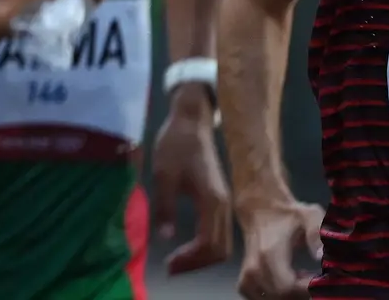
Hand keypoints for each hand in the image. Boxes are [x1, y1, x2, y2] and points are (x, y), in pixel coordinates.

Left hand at [150, 99, 232, 273]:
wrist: (191, 121)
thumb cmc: (175, 144)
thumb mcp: (163, 174)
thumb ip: (166, 206)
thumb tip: (166, 237)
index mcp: (213, 201)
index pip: (210, 245)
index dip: (191, 260)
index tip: (169, 264)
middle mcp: (224, 206)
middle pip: (221, 250)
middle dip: (197, 264)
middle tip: (171, 268)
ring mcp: (224, 203)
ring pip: (222, 244)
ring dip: (201, 257)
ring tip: (176, 261)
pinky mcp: (219, 200)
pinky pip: (218, 233)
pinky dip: (205, 246)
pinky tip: (186, 247)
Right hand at [236, 197, 323, 298]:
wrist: (260, 210)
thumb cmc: (287, 214)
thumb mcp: (309, 215)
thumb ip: (316, 233)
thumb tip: (319, 257)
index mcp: (269, 254)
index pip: (288, 288)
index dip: (308, 289)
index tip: (319, 278)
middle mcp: (254, 268)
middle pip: (281, 297)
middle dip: (302, 292)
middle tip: (312, 277)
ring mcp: (246, 276)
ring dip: (290, 295)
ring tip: (300, 278)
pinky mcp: (244, 282)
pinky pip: (260, 299)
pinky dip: (275, 296)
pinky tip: (285, 283)